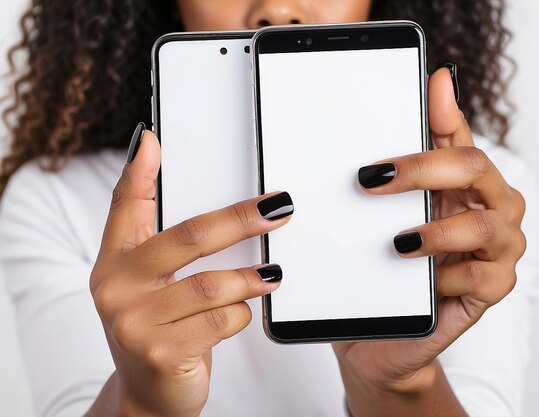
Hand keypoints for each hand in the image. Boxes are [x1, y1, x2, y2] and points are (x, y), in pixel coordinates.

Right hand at [88, 130, 291, 416]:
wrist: (149, 394)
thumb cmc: (160, 328)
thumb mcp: (149, 285)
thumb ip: (159, 239)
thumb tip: (165, 180)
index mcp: (115, 264)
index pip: (123, 206)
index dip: (138, 171)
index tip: (153, 139)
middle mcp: (117, 290)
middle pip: (187, 239)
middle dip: (239, 219)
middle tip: (277, 207)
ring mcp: (135, 324)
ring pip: (211, 286)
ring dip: (250, 278)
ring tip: (272, 273)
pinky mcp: (161, 353)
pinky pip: (221, 321)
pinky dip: (242, 314)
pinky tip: (244, 312)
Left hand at [333, 67, 525, 407]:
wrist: (380, 330)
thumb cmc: (389, 263)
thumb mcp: (389, 210)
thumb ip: (410, 154)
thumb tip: (431, 86)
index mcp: (466, 182)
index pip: (458, 135)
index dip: (444, 110)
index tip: (425, 84)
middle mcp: (490, 207)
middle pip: (474, 168)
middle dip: (422, 168)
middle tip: (372, 179)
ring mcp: (498, 248)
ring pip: (484, 224)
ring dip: (437, 231)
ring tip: (397, 242)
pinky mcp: (494, 287)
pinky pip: (483, 277)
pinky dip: (448, 277)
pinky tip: (423, 282)